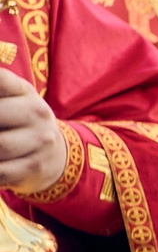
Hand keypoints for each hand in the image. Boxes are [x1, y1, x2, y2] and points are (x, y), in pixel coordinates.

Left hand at [0, 68, 66, 193]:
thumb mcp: (12, 100)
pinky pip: (1, 172)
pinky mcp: (35, 167)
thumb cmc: (20, 123)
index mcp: (24, 92)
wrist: (57, 155)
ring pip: (0, 146)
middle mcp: (37, 113)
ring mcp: (39, 141)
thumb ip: (0, 90)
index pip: (0, 80)